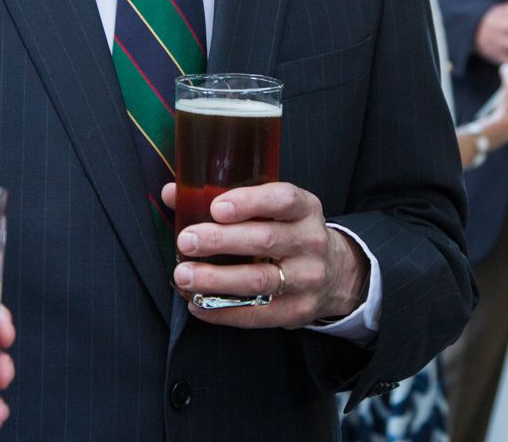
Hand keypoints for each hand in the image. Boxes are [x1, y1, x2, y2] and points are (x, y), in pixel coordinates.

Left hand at [162, 181, 366, 327]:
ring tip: (184, 275)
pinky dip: (223, 311)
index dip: (249, 202)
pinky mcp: (298, 311)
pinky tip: (198, 304)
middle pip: (265, 240)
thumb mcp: (273, 209)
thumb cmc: (288, 233)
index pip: (282, 200)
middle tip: (186, 241)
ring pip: (258, 280)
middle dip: (220, 241)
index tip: (216, 208)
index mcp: (305, 209)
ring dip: (216, 279)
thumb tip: (172, 193)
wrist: (335, 273)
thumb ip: (225, 198)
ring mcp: (307, 279)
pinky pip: (257, 315)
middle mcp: (311, 241)